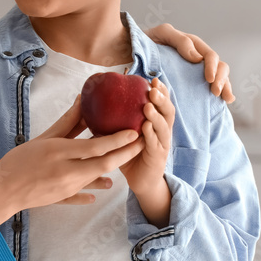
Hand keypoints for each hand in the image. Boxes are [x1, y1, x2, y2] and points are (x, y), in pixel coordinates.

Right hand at [0, 96, 143, 214]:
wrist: (2, 190)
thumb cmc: (19, 160)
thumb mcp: (43, 138)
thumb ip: (66, 122)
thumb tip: (82, 101)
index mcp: (60, 153)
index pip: (96, 147)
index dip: (117, 140)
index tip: (133, 131)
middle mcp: (67, 172)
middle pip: (103, 164)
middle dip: (125, 153)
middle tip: (141, 142)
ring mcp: (66, 188)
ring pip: (97, 178)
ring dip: (112, 168)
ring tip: (126, 157)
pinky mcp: (63, 199)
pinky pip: (82, 195)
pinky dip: (93, 190)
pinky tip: (103, 187)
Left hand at [119, 78, 174, 197]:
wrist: (141, 182)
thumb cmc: (130, 155)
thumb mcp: (123, 135)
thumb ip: (115, 121)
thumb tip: (93, 105)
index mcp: (156, 123)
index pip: (162, 103)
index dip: (161, 91)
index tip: (153, 79)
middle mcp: (163, 132)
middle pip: (168, 111)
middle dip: (162, 99)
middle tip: (153, 89)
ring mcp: (162, 144)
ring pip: (164, 127)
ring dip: (156, 115)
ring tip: (148, 106)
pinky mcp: (158, 158)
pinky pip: (155, 144)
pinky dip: (151, 135)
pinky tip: (146, 128)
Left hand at [145, 23, 234, 102]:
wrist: (130, 49)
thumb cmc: (146, 40)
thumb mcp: (162, 34)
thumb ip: (180, 41)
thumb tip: (198, 58)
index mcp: (193, 45)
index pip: (210, 56)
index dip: (212, 67)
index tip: (209, 80)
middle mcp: (198, 58)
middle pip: (219, 67)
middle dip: (221, 79)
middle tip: (215, 92)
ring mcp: (195, 70)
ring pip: (219, 76)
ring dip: (225, 86)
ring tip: (225, 98)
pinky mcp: (191, 81)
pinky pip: (209, 86)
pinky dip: (221, 91)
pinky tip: (225, 101)